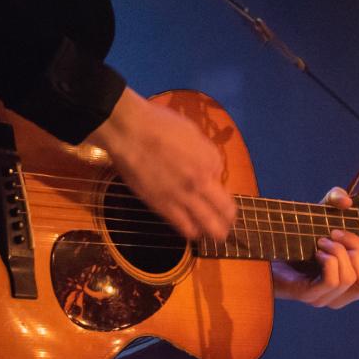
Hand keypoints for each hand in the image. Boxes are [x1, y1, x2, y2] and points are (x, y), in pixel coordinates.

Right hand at [87, 87, 235, 241]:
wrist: (130, 132)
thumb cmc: (159, 124)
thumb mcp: (192, 133)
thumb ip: (203, 153)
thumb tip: (206, 167)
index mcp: (211, 159)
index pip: (222, 178)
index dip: (215, 181)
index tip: (208, 183)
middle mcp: (203, 181)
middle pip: (226, 210)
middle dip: (228, 218)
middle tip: (227, 222)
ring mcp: (184, 196)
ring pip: (209, 225)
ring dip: (215, 231)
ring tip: (214, 233)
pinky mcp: (164, 207)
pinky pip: (185, 227)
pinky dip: (192, 232)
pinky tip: (193, 231)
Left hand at [273, 187, 358, 308]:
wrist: (266, 246)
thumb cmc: (297, 234)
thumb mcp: (320, 213)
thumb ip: (336, 199)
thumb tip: (346, 202)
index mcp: (352, 276)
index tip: (340, 230)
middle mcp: (343, 293)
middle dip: (355, 250)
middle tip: (332, 236)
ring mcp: (327, 298)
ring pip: (349, 279)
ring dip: (337, 253)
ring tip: (320, 243)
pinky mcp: (310, 296)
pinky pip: (332, 281)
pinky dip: (328, 262)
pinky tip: (316, 253)